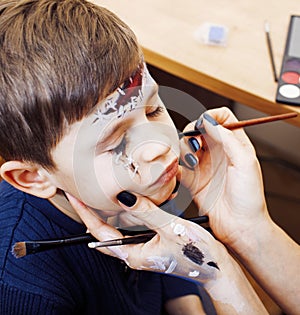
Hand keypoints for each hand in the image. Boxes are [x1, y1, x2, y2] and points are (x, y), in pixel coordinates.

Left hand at [66, 192, 229, 282]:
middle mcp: (135, 254)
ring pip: (116, 231)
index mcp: (134, 254)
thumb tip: (122, 196)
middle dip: (90, 214)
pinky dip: (122, 217)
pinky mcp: (151, 244)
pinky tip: (123, 206)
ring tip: (95, 197)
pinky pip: (129, 230)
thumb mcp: (170, 228)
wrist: (216, 269)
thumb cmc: (197, 253)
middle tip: (81, 194)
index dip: (85, 214)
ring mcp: (142, 250)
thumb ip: (146, 212)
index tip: (74, 197)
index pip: (100, 233)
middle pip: (103, 233)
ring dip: (104, 215)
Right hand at [179, 107, 269, 248]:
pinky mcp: (193, 180)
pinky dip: (175, 167)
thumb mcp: (245, 162)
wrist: (240, 225)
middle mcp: (218, 153)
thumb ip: (228, 139)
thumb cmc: (249, 197)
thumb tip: (209, 121)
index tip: (203, 124)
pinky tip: (180, 171)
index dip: (211, 116)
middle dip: (193, 134)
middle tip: (196, 146)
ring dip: (184, 151)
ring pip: (186, 147)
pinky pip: (179, 168)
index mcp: (235, 145)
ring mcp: (204, 166)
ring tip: (191, 162)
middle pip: (199, 131)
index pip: (222, 118)